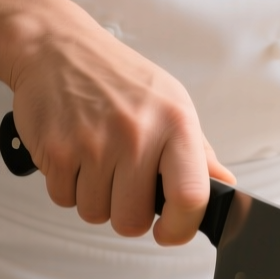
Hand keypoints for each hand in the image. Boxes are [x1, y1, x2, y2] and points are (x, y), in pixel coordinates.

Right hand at [7, 15, 232, 241]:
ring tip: (97, 161)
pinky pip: (64, 200)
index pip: (190, 197)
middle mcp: (136, 133)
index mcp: (175, 123)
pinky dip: (68, 186)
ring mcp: (94, 143)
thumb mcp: (171, 103)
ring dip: (95, 198)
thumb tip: (224, 186)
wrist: (55, 47)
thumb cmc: (117, 77)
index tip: (170, 231)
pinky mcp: (56, 150)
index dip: (181, 227)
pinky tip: (75, 155)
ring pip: (96, 213)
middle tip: (124, 184)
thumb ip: (198, 152)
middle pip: (133, 220)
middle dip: (127, 213)